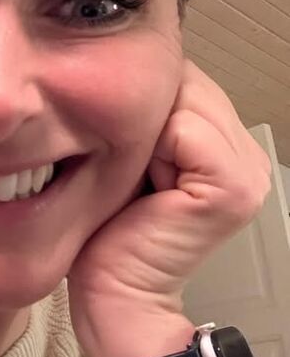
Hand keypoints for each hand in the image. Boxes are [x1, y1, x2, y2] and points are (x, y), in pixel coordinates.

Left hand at [68, 59, 272, 356]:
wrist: (115, 295)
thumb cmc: (109, 230)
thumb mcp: (128, 155)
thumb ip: (146, 112)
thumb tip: (130, 61)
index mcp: (227, 144)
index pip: (183, 75)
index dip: (139, 96)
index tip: (116, 140)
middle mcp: (247, 155)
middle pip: (185, 82)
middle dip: (141, 109)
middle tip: (123, 162)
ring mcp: (248, 171)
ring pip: (182, 99)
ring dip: (142, 129)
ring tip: (133, 173)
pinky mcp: (232, 187)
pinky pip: (183, 128)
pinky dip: (149, 148)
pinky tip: (142, 183)